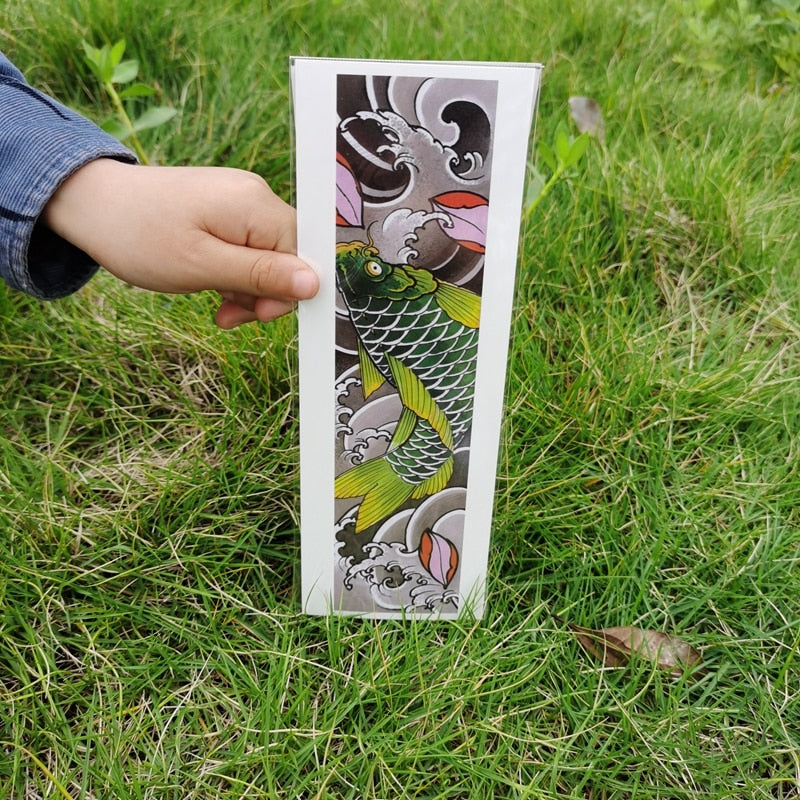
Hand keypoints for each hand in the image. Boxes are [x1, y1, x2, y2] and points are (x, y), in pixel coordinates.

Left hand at [43, 159, 318, 326]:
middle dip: (264, 292)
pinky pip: (248, 248)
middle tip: (229, 312)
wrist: (91, 205)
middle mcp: (255, 196)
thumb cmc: (139, 235)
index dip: (288, 291)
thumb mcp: (203, 266)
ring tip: (215, 301)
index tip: (258, 314)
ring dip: (247, 287)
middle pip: (288, 256)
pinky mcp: (226, 209)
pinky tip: (212, 284)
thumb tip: (315, 284)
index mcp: (256, 205)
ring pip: (268, 257)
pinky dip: (234, 272)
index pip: (303, 254)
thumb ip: (262, 275)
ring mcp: (240, 200)